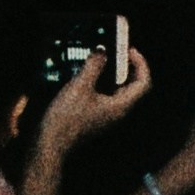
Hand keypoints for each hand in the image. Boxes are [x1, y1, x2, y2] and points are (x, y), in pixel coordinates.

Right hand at [39, 25, 154, 154]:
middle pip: (134, 86)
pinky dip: (106, 82)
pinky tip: (93, 75)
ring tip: (105, 59)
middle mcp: (118, 112)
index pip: (143, 83)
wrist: (51, 144)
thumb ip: (94, 65)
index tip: (130, 50)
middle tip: (119, 51)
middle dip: (130, 66)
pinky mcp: (99, 116)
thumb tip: (102, 51)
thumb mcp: (80, 86)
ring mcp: (109, 115)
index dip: (140, 63)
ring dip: (117, 73)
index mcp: (120, 107)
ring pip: (121, 91)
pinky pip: (109, 96)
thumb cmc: (66, 120)